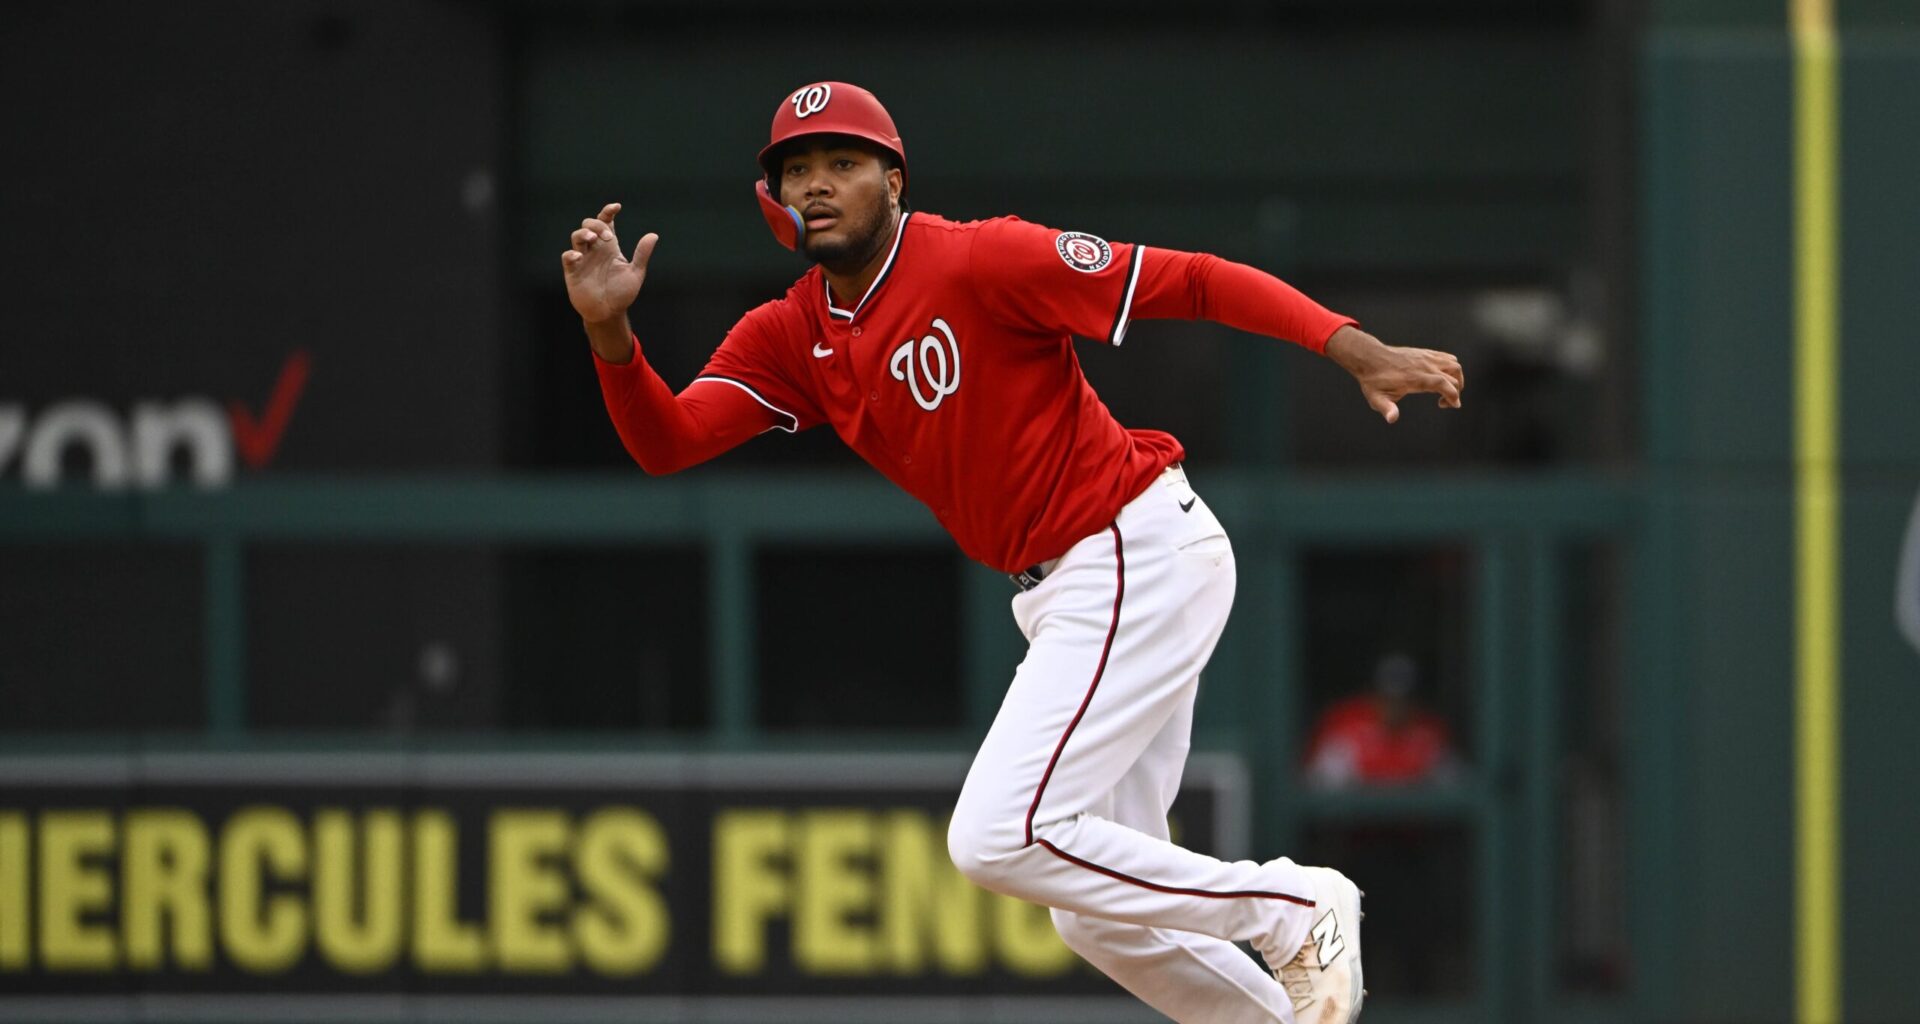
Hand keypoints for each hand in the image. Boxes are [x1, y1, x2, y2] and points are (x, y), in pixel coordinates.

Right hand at [560, 202, 658, 324]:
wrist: (608, 313)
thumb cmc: (621, 294)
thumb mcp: (635, 273)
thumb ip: (642, 254)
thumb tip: (653, 235)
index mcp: (610, 247)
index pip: (606, 223)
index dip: (608, 212)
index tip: (616, 207)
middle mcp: (595, 250)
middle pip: (589, 224)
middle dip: (597, 224)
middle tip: (608, 236)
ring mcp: (583, 259)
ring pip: (577, 236)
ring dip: (583, 233)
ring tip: (592, 237)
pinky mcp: (573, 271)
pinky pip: (568, 257)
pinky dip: (572, 253)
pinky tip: (579, 256)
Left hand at [1324, 325, 1464, 423]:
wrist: (1370, 358)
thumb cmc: (1374, 380)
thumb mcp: (1377, 398)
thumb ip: (1387, 409)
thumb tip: (1392, 418)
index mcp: (1416, 378)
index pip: (1444, 385)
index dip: (1453, 396)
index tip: (1453, 405)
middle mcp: (1424, 366)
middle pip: (1453, 375)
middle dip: (1456, 391)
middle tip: (1445, 402)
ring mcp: (1426, 357)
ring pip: (1453, 364)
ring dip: (1457, 378)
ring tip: (1448, 390)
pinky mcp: (1425, 353)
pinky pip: (1446, 357)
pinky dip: (1451, 367)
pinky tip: (1443, 377)